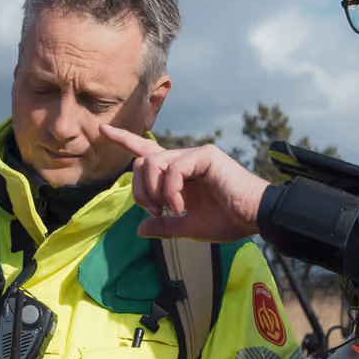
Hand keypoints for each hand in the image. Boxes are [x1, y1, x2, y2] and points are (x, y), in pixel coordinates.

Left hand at [100, 124, 268, 241]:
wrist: (255, 217)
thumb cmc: (228, 220)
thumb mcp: (188, 228)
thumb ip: (164, 227)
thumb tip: (139, 229)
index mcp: (179, 173)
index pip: (146, 151)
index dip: (124, 139)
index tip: (103, 129)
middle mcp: (184, 159)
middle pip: (142, 161)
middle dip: (139, 190)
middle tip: (154, 213)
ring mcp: (195, 155)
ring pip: (153, 162)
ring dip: (154, 191)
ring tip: (170, 210)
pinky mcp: (205, 156)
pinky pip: (173, 169)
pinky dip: (171, 192)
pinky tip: (180, 207)